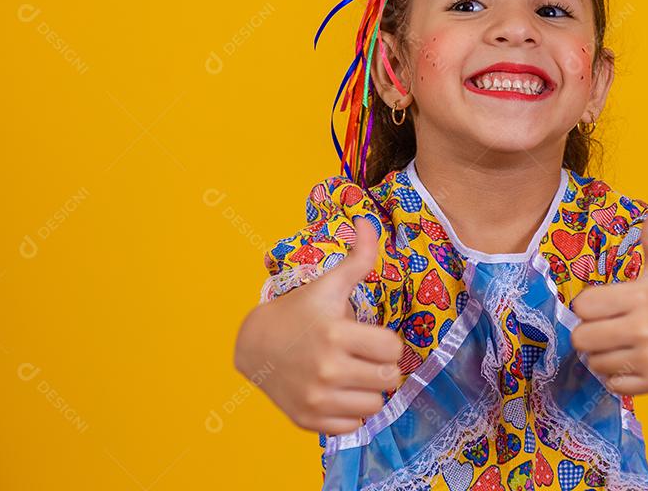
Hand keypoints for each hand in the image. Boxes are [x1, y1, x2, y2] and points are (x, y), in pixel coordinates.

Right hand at [234, 217, 403, 433]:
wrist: (254, 346)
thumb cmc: (299, 312)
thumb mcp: (328, 284)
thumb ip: (357, 257)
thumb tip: (369, 221)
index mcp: (335, 334)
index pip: (393, 349)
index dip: (385, 342)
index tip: (369, 337)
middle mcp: (327, 370)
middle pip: (389, 379)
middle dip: (380, 366)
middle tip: (362, 356)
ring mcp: (317, 398)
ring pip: (375, 405)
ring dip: (368, 391)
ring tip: (352, 374)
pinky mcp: (309, 420)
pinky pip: (354, 425)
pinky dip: (350, 412)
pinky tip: (338, 393)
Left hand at [570, 200, 647, 394]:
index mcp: (640, 296)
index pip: (584, 306)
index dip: (587, 305)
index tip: (601, 304)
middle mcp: (643, 328)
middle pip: (582, 338)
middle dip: (588, 332)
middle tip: (603, 327)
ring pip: (594, 362)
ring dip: (600, 354)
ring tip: (618, 343)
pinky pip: (612, 384)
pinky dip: (614, 375)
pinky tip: (628, 361)